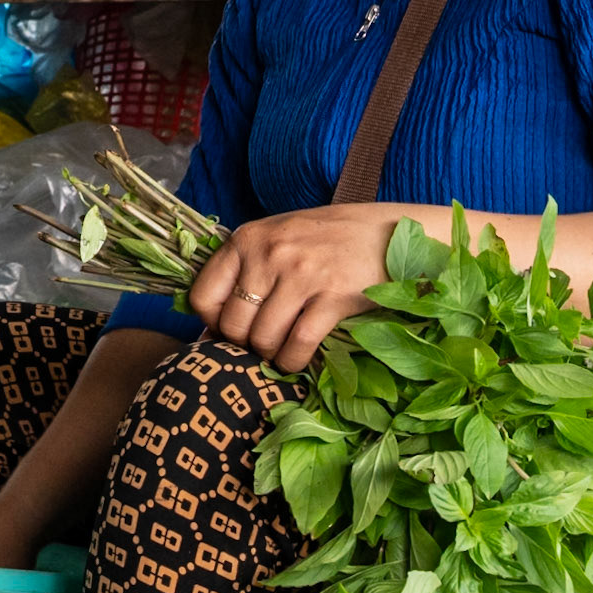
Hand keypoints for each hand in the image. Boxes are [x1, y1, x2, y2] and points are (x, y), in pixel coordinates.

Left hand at [189, 204, 394, 372]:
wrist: (388, 232)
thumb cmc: (329, 238)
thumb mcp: (279, 238)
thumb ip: (246, 272)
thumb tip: (212, 328)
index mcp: (248, 238)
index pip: (203, 295)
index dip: (212, 324)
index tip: (230, 331)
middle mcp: (269, 254)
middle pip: (234, 325)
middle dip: (244, 345)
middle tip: (262, 345)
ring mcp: (301, 274)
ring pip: (264, 339)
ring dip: (271, 355)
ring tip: (282, 351)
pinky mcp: (333, 296)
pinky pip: (298, 345)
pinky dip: (294, 361)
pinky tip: (299, 358)